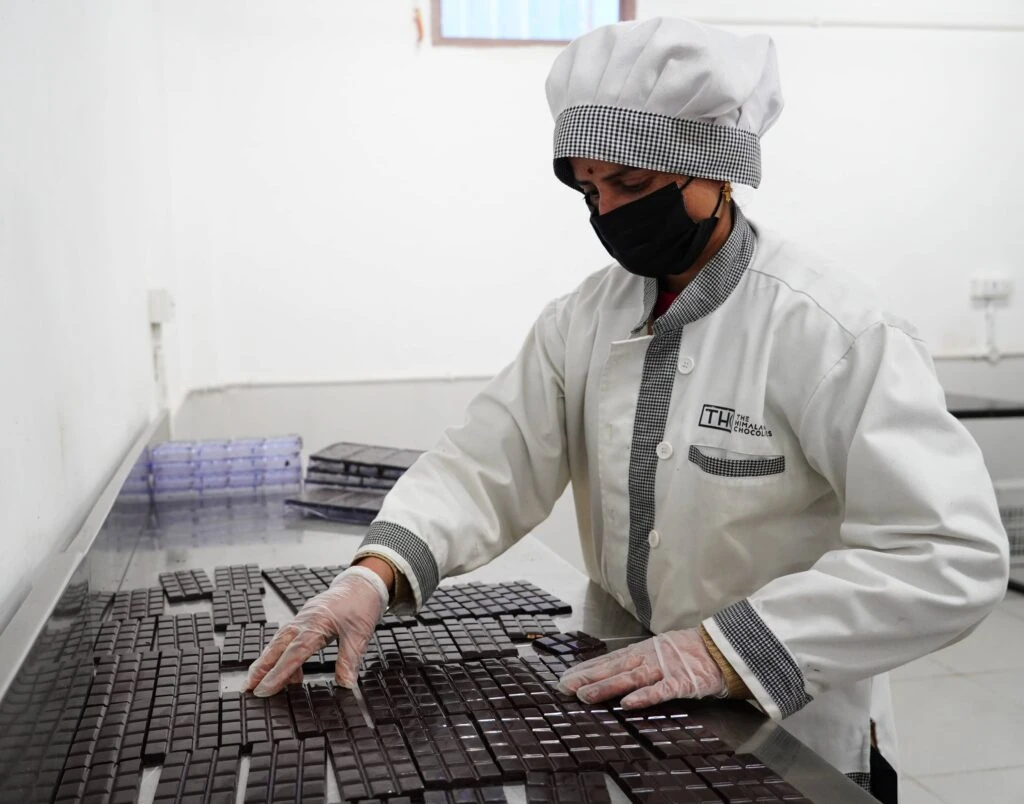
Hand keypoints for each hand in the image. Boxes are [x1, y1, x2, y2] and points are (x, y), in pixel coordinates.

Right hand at [244, 566, 387, 696]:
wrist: (362, 584)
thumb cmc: (361, 606)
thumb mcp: (360, 635)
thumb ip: (349, 661)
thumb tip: (345, 686)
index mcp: (317, 624)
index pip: (294, 653)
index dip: (278, 674)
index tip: (264, 690)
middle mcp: (304, 621)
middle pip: (277, 647)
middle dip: (260, 669)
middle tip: (247, 688)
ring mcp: (301, 620)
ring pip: (278, 643)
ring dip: (267, 663)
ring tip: (258, 683)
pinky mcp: (303, 620)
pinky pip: (286, 640)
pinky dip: (281, 656)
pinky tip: (290, 674)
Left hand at [557, 628, 726, 708]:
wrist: (724, 647)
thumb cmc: (691, 652)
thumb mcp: (660, 652)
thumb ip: (639, 663)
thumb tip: (613, 675)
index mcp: (643, 651)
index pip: (609, 660)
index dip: (587, 669)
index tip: (565, 678)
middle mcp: (649, 657)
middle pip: (614, 668)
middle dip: (588, 677)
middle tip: (564, 688)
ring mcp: (665, 668)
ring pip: (631, 678)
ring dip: (607, 687)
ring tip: (585, 696)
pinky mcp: (683, 681)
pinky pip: (662, 691)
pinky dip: (645, 697)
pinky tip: (628, 704)